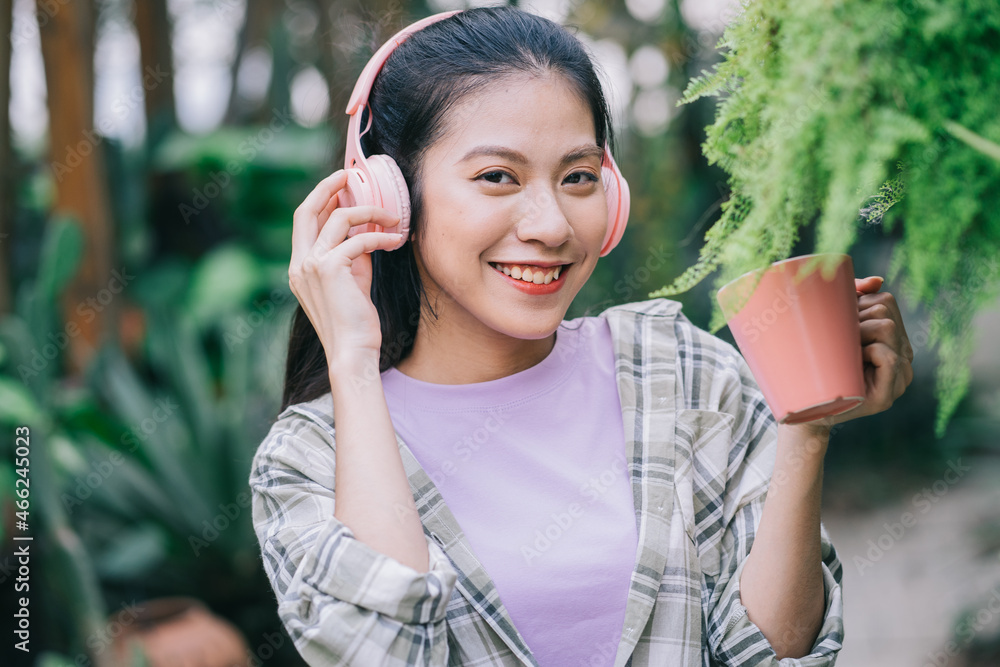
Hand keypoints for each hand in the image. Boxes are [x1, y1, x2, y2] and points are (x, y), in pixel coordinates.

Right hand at [288, 170, 404, 364]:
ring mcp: (311, 265)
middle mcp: (299, 264)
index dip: (320, 198)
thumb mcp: (352, 283)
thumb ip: (353, 257)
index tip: (340, 185)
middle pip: (306, 209)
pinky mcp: (330, 269)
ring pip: (339, 219)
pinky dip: (381, 237)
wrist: (352, 351)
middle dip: (328, 187)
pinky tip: (396, 241)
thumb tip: (368, 234)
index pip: (303, 221)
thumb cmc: (354, 322)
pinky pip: (359, 240)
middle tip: (350, 175)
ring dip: (370, 212)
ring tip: (393, 217)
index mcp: (299, 267)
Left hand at [795, 275, 914, 432]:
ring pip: (887, 329)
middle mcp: (903, 357)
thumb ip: (853, 300)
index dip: (857, 303)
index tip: (838, 323)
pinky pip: (888, 357)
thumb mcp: (831, 328)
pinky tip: (854, 364)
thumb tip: (877, 281)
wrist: (801, 410)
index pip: (885, 300)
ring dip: (857, 334)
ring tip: (843, 353)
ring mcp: (898, 379)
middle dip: (854, 318)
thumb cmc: (814, 364)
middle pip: (884, 310)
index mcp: (893, 339)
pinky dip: (869, 353)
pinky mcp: (886, 398)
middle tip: (836, 341)